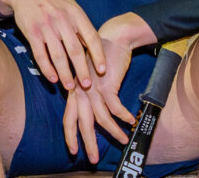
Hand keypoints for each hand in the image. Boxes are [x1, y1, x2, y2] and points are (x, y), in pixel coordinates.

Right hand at [0, 0, 105, 89]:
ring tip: (70, 87)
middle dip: (82, 71)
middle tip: (87, 86)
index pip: (92, 38)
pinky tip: (53, 78)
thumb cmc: (52, 0)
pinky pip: (40, 54)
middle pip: (75, 51)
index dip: (98, 56)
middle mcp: (62, 20)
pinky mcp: (31, 32)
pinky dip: (47, 69)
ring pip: (58, 56)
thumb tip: (93, 48)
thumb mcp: (71, 6)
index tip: (102, 71)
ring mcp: (46, 27)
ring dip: (65, 74)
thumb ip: (81, 25)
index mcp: (75, 14)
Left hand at [62, 13, 154, 161]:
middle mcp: (80, 92)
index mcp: (74, 91)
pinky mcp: (107, 84)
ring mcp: (93, 88)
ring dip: (113, 132)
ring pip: (101, 119)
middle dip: (88, 143)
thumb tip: (94, 118)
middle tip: (92, 159)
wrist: (112, 39)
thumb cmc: (102, 61)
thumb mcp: (91, 80)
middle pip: (82, 123)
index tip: (74, 151)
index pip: (68, 118)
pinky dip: (124, 117)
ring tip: (123, 140)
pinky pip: (116, 108)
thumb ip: (89, 97)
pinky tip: (131, 121)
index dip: (70, 135)